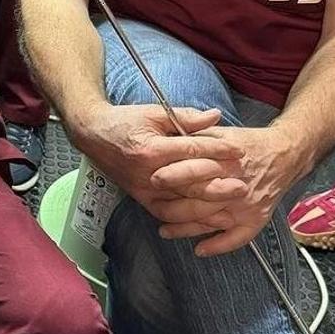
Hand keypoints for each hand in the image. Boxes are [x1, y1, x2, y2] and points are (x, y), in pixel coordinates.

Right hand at [70, 102, 248, 223]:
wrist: (92, 134)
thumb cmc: (123, 121)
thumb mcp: (153, 112)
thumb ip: (185, 117)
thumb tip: (216, 117)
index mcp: (150, 148)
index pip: (190, 151)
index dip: (217, 150)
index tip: (238, 151)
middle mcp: (147, 173)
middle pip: (188, 184)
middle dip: (218, 186)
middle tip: (242, 186)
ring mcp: (143, 189)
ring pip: (179, 206)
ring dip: (206, 209)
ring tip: (229, 207)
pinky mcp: (140, 198)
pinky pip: (166, 215)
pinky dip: (187, 220)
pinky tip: (206, 219)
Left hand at [152, 125, 306, 256]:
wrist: (283, 154)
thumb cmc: (244, 143)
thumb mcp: (218, 132)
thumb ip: (193, 136)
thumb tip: (164, 138)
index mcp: (224, 161)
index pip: (195, 170)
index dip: (173, 175)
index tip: (152, 178)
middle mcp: (235, 185)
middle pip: (200, 200)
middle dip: (173, 206)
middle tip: (153, 208)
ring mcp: (246, 204)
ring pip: (211, 221)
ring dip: (185, 229)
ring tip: (164, 231)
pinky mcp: (257, 217)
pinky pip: (238, 238)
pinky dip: (219, 246)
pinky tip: (200, 250)